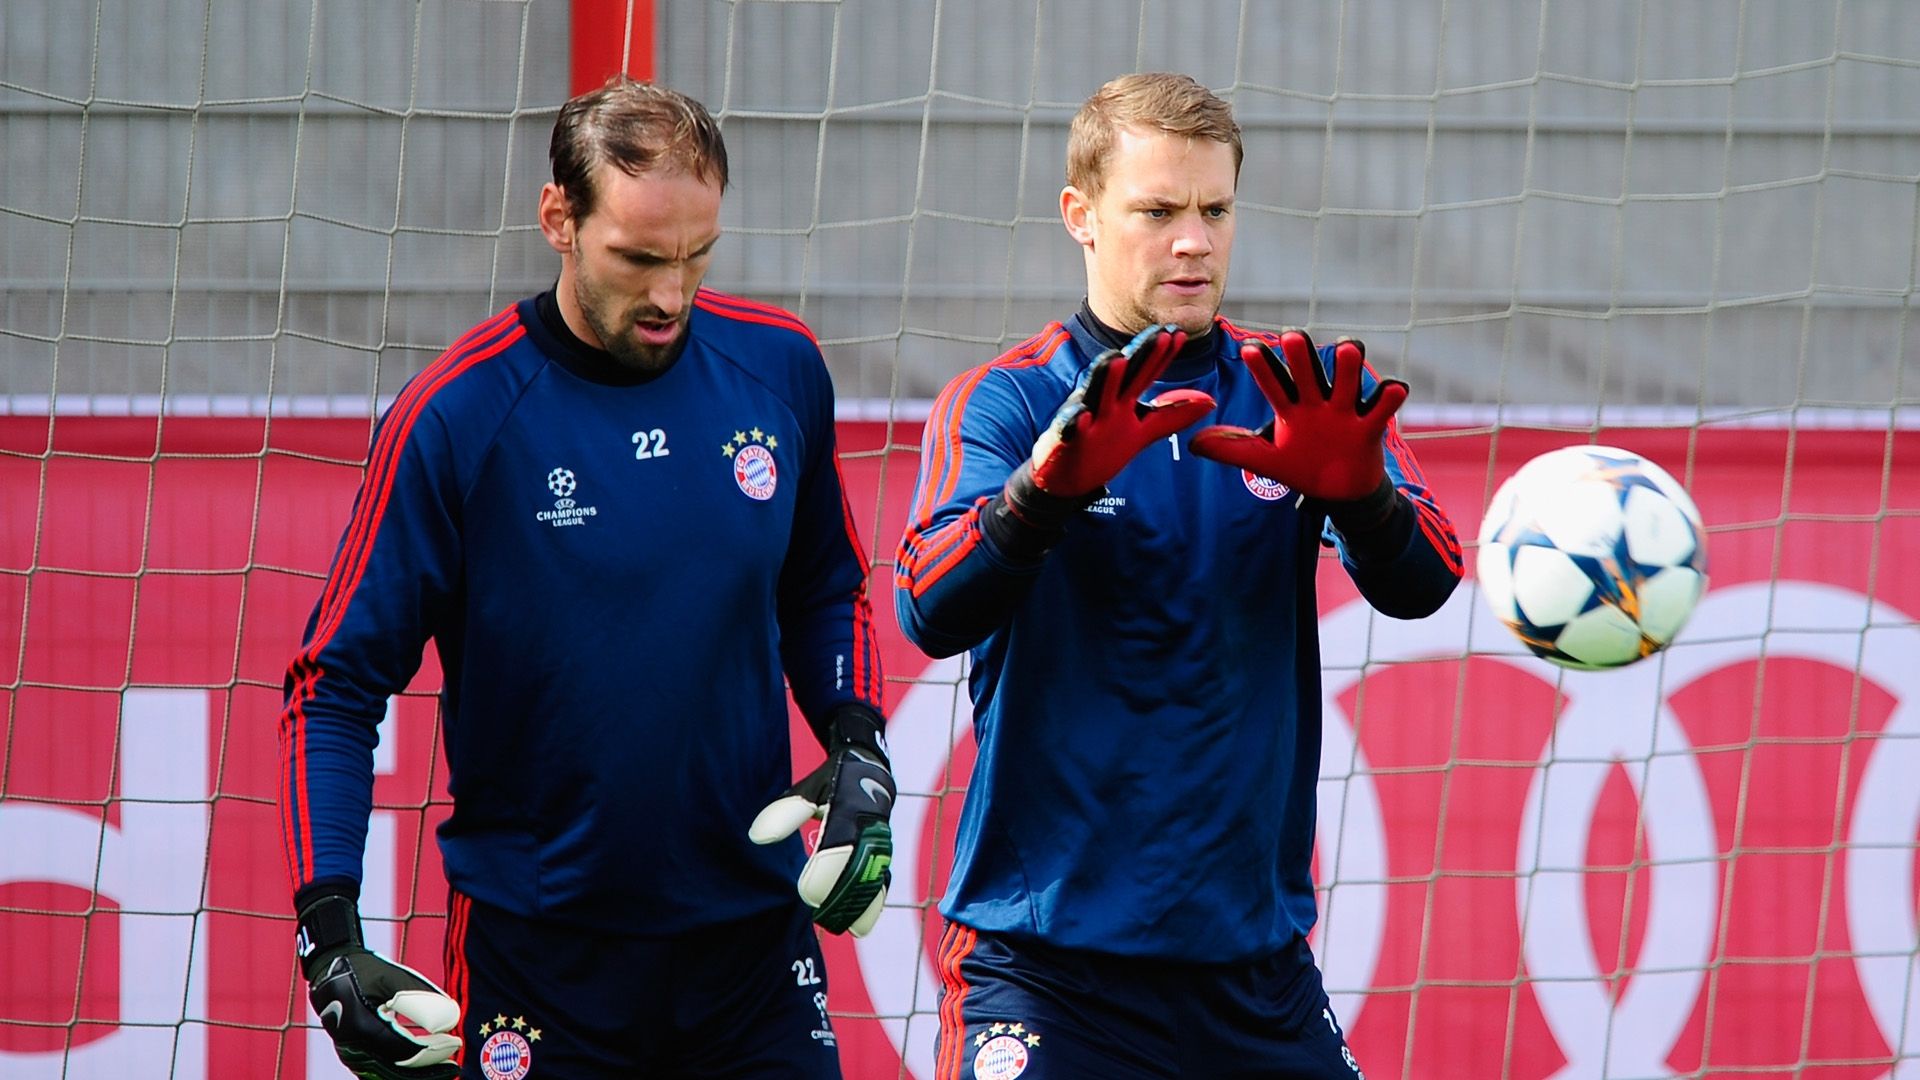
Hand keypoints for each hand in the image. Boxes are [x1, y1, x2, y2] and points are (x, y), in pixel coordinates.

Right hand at [297, 892, 460, 1079]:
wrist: (330, 971)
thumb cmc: (362, 971)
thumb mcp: (393, 977)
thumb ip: (420, 998)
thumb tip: (450, 1019)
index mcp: (362, 1026)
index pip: (406, 1049)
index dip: (433, 1050)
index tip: (456, 1043)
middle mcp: (353, 1047)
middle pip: (397, 1068)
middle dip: (428, 1069)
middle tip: (453, 1066)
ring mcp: (351, 1053)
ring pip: (387, 1073)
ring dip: (416, 1073)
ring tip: (442, 1070)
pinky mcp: (354, 1054)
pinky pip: (379, 1070)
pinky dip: (401, 1070)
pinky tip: (421, 1067)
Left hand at [750, 705, 895, 935]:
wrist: (871, 769)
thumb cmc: (831, 781)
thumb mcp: (807, 789)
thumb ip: (784, 812)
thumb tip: (758, 837)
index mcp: (850, 809)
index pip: (839, 847)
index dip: (825, 873)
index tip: (806, 893)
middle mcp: (870, 828)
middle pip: (859, 869)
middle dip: (841, 896)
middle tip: (819, 915)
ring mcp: (881, 842)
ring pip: (874, 879)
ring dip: (858, 905)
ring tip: (842, 927)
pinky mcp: (884, 854)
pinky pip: (882, 881)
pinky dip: (872, 903)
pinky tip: (859, 925)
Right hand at [1027, 324, 1215, 497]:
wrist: (1064, 478)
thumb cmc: (1101, 447)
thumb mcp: (1141, 432)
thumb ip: (1171, 416)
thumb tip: (1210, 402)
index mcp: (1122, 400)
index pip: (1145, 373)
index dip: (1162, 355)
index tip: (1179, 333)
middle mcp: (1104, 403)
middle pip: (1125, 376)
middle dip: (1140, 354)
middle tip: (1159, 334)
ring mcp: (1084, 420)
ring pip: (1095, 395)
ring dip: (1106, 377)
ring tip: (1118, 358)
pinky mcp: (1063, 441)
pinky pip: (1068, 431)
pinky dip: (1073, 423)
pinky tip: (1082, 414)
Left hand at [1190, 329, 1407, 500]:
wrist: (1339, 492)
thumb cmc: (1301, 466)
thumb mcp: (1265, 461)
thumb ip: (1232, 449)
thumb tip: (1193, 445)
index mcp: (1291, 407)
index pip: (1274, 383)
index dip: (1262, 367)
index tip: (1248, 350)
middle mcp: (1318, 401)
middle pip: (1309, 373)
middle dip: (1301, 356)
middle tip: (1291, 336)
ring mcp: (1345, 411)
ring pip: (1347, 381)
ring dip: (1347, 366)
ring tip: (1346, 349)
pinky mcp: (1370, 427)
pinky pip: (1382, 409)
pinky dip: (1389, 398)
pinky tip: (1394, 388)